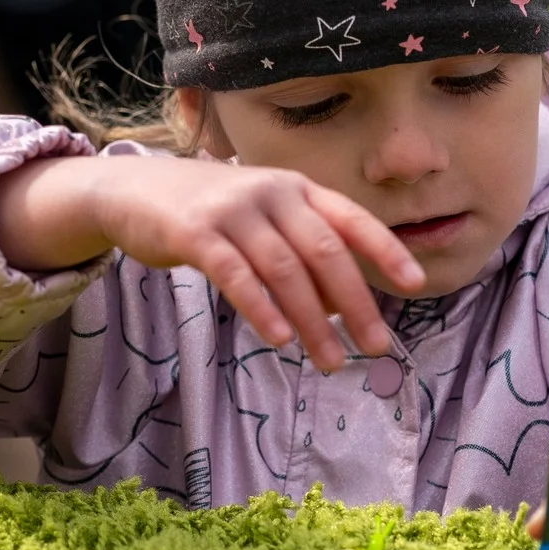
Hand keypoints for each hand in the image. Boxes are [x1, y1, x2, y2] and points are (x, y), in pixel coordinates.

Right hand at [0, 155, 423, 372]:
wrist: (133, 190)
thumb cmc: (209, 211)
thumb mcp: (261, 215)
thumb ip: (299, 248)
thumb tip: (342, 308)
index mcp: (295, 188)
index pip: (351, 219)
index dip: (386, 249)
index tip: (415, 284)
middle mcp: (270, 192)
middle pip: (324, 251)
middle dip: (354, 303)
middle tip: (373, 346)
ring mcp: (231, 209)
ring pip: (284, 269)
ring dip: (311, 321)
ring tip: (327, 361)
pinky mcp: (193, 231)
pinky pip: (235, 274)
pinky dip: (261, 308)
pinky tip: (278, 338)